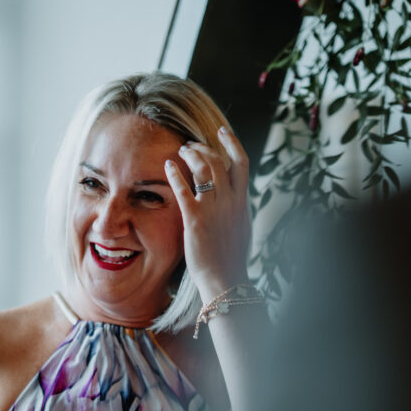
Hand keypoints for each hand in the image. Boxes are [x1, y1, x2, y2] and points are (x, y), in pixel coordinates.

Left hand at [164, 126, 250, 302]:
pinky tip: (167, 166)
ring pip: (203, 169)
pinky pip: (184, 189)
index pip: (242, 162)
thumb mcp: (241, 228)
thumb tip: (234, 199)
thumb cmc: (230, 258)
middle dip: (203, 148)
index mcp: (243, 202)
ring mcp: (213, 209)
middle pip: (218, 161)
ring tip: (180, 152)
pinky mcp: (195, 220)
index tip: (222, 131)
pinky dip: (175, 174)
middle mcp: (231, 201)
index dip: (232, 143)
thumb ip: (237, 209)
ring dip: (190, 155)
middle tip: (189, 145)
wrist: (225, 279)